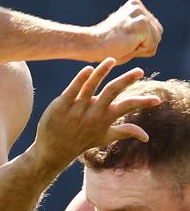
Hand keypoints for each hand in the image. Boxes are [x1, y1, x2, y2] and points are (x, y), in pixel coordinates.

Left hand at [33, 58, 160, 172]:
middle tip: (139, 71)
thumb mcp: (105, 137)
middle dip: (126, 81)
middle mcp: (93, 113)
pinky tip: (89, 69)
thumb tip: (147, 137)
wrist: (53, 151)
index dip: (143, 103)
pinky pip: (72, 90)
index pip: (127, 107)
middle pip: (112, 92)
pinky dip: (80, 79)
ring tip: (111, 59)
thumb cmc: (81, 141)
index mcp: (105, 118)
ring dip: (102, 72)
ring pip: (91, 87)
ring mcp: (76, 109)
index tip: (157, 99)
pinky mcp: (61, 106)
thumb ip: (126, 132)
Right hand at [90, 0, 162, 63]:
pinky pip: (151, 46)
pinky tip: (125, 46)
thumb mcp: (125, 33)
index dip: (140, 42)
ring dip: (141, 49)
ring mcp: (140, 14)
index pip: (153, 29)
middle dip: (143, 45)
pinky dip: (139, 52)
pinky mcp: (142, 24)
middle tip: (123, 44)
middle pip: (157, 34)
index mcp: (134, 5)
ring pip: (155, 40)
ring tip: (124, 45)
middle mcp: (138, 7)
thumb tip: (155, 38)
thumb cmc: (105, 45)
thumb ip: (140, 31)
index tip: (122, 41)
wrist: (91, 44)